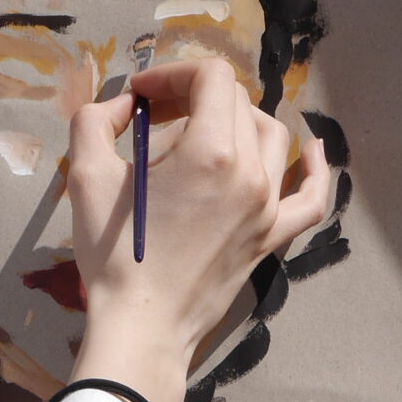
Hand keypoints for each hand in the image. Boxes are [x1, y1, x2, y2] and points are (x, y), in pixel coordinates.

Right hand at [63, 57, 332, 401]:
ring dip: (235, 119)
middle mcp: (251, 173)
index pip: (210, 77)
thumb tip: (124, 106)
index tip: (141, 97)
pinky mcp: (272, 238)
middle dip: (193, 94)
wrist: (141, 328)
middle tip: (153, 115)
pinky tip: (311, 151)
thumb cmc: (114, 253)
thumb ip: (97, 121)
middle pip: (236, 101)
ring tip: (197, 130)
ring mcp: (268, 208)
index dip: (174, 74)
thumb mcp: (87, 176)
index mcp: (210, 151)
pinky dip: (314, 170)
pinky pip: (310, 199)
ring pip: (269, 135)